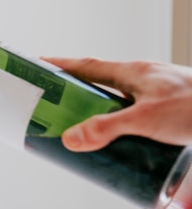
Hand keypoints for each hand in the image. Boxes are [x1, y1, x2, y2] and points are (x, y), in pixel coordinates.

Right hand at [43, 57, 191, 150]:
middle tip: (54, 108)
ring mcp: (155, 94)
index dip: (62, 65)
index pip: (87, 66)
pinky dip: (120, 124)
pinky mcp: (167, 110)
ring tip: (83, 132)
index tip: (39, 65)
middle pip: (100, 84)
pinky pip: (133, 114)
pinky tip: (120, 143)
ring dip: (99, 112)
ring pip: (118, 101)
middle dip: (76, 93)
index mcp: (132, 72)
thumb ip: (106, 130)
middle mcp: (142, 80)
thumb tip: (69, 140)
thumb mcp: (145, 120)